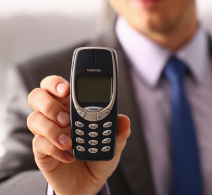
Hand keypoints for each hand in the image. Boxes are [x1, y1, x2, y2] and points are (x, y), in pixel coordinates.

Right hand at [27, 75, 129, 194]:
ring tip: (69, 141)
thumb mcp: (113, 144)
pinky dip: (54, 149)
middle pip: (38, 96)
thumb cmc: (97, 156)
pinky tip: (69, 155)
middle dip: (48, 102)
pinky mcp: (42, 150)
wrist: (89, 182)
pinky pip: (39, 143)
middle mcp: (56, 116)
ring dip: (51, 128)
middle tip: (65, 116)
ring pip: (34, 119)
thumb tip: (124, 120)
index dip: (57, 83)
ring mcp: (47, 132)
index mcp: (72, 107)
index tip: (67, 89)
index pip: (58, 87)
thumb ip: (118, 131)